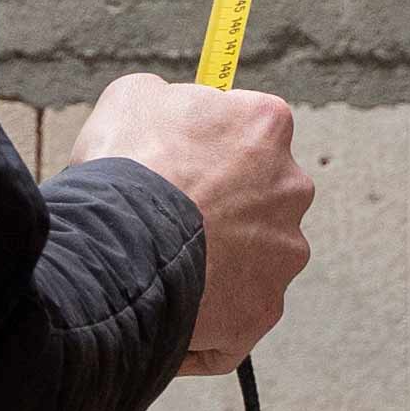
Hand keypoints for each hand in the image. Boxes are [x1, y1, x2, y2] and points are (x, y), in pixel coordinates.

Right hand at [78, 74, 314, 374]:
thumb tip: (172, 110)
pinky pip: (236, 313)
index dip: (209, 146)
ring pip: (253, 256)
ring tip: (164, 265)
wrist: (117, 246)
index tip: (180, 159)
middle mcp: (292, 188)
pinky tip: (167, 304)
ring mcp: (283, 253)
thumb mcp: (133, 97)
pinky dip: (208, 313)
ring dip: (219, 260)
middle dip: (224, 206)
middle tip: (171, 216)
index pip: (249, 129)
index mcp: (266, 126)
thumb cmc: (124, 164)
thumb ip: (171, 99)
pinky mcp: (264, 308)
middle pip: (260, 196)